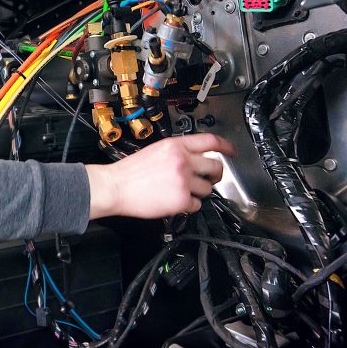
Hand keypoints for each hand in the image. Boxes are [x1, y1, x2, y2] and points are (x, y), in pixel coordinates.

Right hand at [86, 133, 234, 219]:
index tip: (232, 151)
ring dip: (199, 192)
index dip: (226, 146)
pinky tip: (174, 201)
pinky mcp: (181, 199)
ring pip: (208, 189)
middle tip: (209, 179)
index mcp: (176, 145)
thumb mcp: (156, 150)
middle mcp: (183, 161)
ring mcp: (183, 181)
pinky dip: (188, 206)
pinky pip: (196, 205)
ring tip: (182, 192)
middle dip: (215, 175)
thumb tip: (194, 158)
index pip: (211, 141)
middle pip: (216, 166)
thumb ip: (177, 151)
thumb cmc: (130, 172)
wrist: (114, 187)